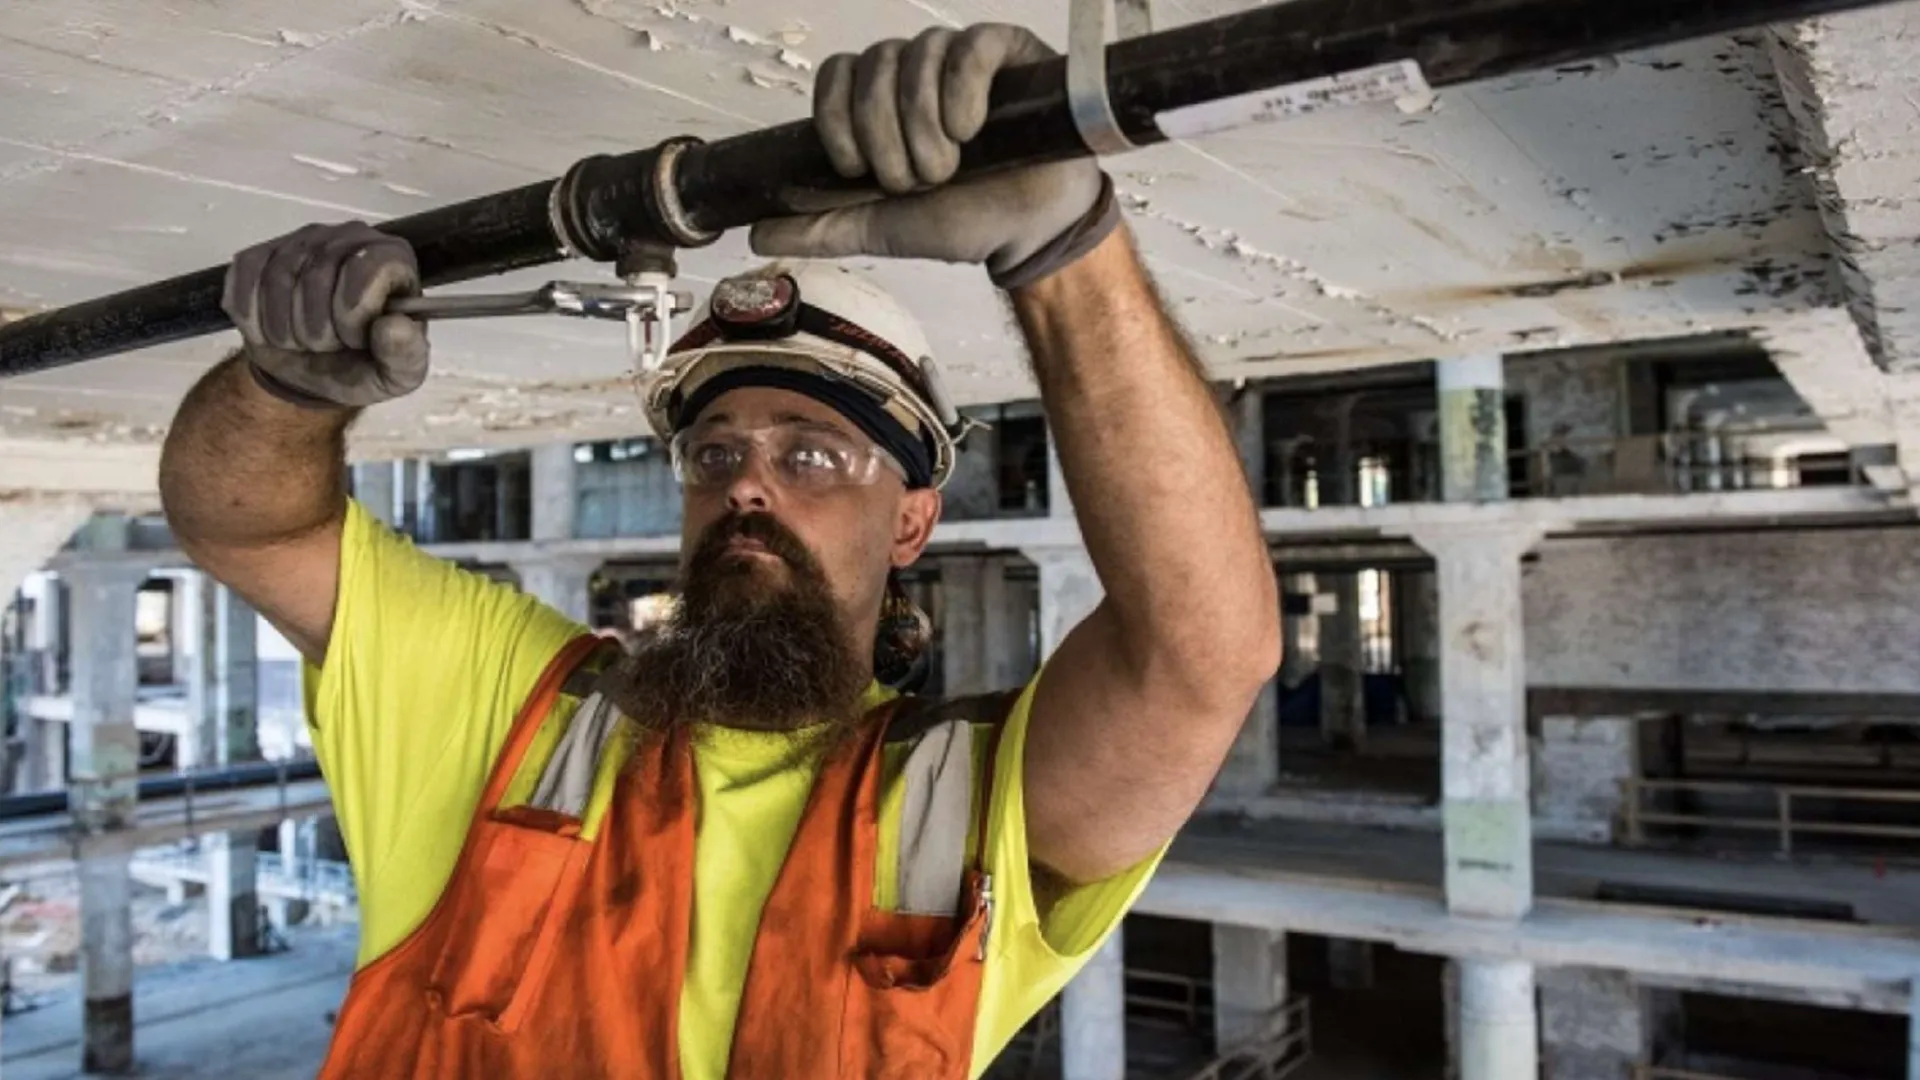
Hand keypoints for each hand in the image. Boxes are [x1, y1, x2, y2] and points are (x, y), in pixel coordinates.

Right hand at [222, 222, 428, 408]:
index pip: (364, 268)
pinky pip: (244, 278)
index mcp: (392, 258)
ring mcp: (302, 240)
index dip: (351, 313)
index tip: (353, 339)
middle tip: (325, 345)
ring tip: (301, 341)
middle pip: (315, 276)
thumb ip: (405, 354)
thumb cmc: (361, 365)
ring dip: (283, 329)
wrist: (312, 371)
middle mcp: (349, 237)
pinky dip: (252, 318)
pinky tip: (270, 330)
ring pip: (277, 279)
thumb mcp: (395, 375)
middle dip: (316, 329)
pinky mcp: (260, 253)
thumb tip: (394, 326)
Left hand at [750, 24, 1120, 289]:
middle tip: (915, 181)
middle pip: (873, 68)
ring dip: (923, 125)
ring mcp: (961, 59)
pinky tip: (970, 129)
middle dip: (885, 136)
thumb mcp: (882, 228)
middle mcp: (915, 73)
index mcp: (882, 104)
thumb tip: (757, 233)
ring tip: (949, 167)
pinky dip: (961, 91)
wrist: (1030, 232)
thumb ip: (823, 227)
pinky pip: (968, 48)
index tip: (853, 167)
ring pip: (916, 59)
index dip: (835, 116)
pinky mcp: (1007, 52)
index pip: (837, 75)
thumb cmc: (965, 220)